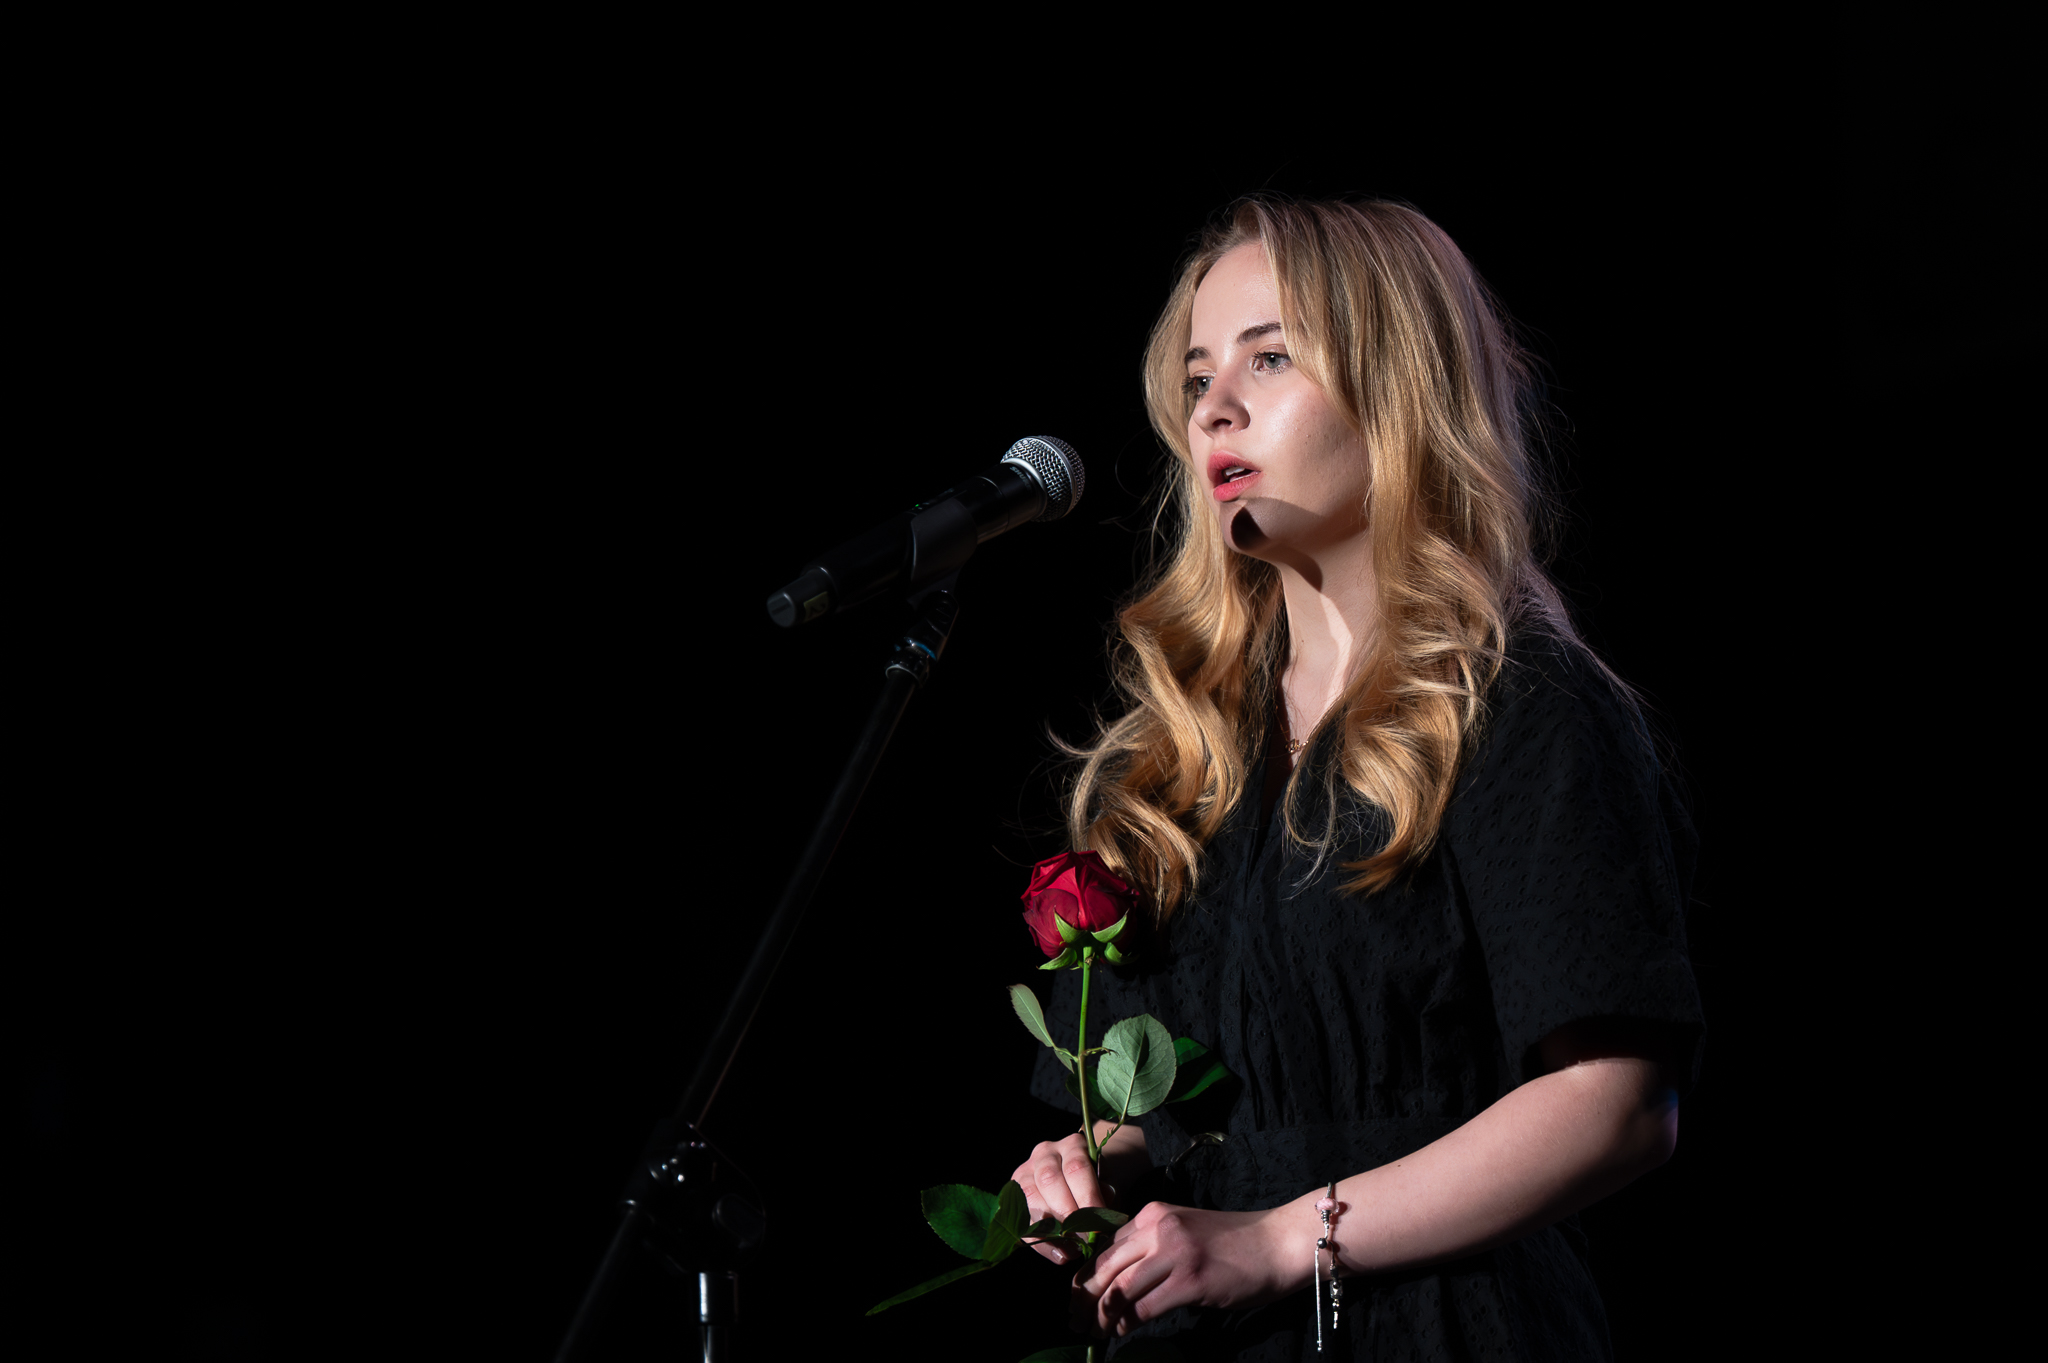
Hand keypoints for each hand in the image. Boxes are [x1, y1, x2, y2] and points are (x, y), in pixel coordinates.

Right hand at [1009, 1132, 1112, 1266]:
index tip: (1099, 1226)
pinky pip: (1022, 1219)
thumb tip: (1100, 1215)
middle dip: (1068, 1215)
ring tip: (1073, 1249)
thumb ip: (1106, 1195)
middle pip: (1050, 1180)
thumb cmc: (1098, 1184)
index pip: (1076, 1168)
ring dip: (1052, 1228)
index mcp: (1072, 1145)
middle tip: (1085, 1240)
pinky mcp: (1014, 1194)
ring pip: (1031, 1197)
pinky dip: (1042, 1242)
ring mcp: (1025, 1171)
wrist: (1080, 1181)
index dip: (1087, 1199)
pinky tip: (1060, 1255)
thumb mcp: (1108, 1184)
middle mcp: (1045, 1153)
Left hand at [1071, 1202, 1300, 1337]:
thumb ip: (1152, 1247)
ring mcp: (1175, 1252)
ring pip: (1121, 1289)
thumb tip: (1117, 1280)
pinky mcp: (1191, 1279)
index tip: (1075, 1298)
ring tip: (1094, 1332)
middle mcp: (1158, 1227)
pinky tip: (1123, 1332)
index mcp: (1153, 1214)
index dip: (1085, 1276)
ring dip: (1103, 1316)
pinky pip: (1146, 1306)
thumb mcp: (1183, 1232)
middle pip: (1105, 1266)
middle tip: (1074, 1320)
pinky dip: (1129, 1322)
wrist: (1276, 1243)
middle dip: (1084, 1297)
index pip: (1105, 1247)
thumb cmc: (1232, 1244)